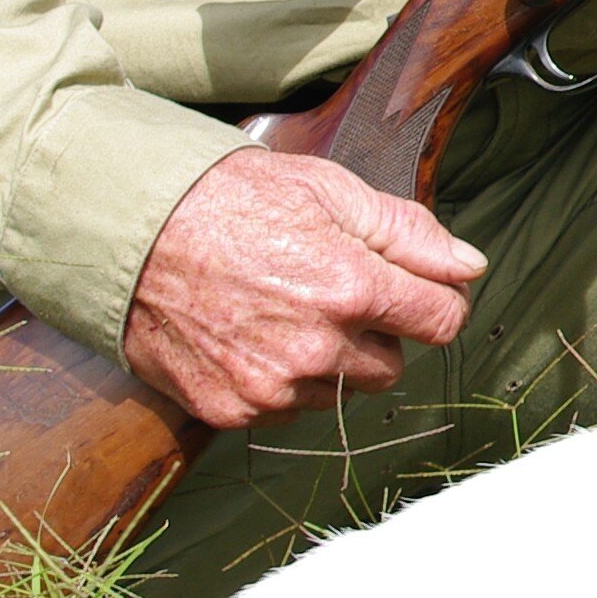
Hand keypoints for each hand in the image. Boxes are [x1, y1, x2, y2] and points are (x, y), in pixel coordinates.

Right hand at [120, 148, 485, 429]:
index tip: (414, 288)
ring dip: (329, 360)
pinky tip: (250, 334)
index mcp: (350, 288)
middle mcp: (316, 348)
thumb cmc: (229, 198)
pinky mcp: (231, 409)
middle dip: (376, 332)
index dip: (434, 301)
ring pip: (341, 391)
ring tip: (283, 308)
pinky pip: (286, 408)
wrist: (128, 231)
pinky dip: (280, 379)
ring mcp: (271, 386)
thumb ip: (408, 233)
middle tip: (331, 289)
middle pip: (392, 366)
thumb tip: (469, 267)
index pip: (441, 322)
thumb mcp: (328, 189)